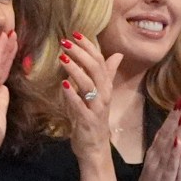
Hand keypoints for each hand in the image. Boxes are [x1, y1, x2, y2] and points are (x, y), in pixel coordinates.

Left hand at [57, 33, 119, 162]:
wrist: (95, 147)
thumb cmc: (94, 117)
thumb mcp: (100, 94)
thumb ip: (105, 74)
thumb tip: (117, 55)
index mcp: (106, 86)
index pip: (100, 61)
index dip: (89, 47)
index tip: (75, 34)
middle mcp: (104, 94)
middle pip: (96, 69)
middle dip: (81, 54)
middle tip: (65, 42)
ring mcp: (97, 108)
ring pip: (89, 85)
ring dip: (76, 70)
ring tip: (63, 58)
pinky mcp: (88, 120)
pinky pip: (80, 105)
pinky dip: (72, 94)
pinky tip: (63, 84)